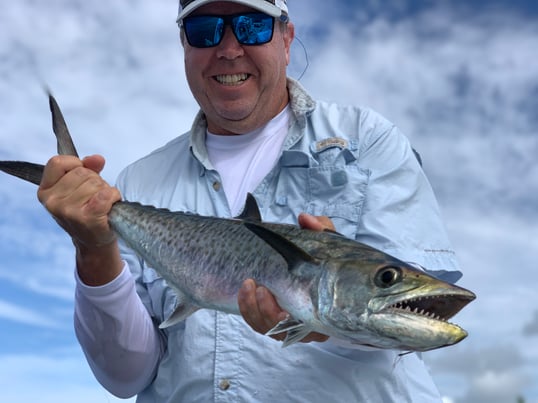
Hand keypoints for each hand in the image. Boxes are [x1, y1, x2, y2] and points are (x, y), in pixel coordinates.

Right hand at [37, 154, 122, 284]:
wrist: (94, 241)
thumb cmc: (87, 210)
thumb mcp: (80, 187)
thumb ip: (87, 168)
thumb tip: (97, 159)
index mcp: (45, 191)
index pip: (57, 162)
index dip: (75, 164)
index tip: (82, 175)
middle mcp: (53, 202)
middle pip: (82, 172)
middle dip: (95, 181)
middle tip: (94, 197)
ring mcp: (68, 211)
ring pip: (95, 183)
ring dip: (105, 190)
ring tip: (101, 204)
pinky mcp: (87, 218)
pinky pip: (105, 194)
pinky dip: (113, 197)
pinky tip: (110, 206)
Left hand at [237, 213, 334, 343]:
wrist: (304, 258)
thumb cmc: (320, 255)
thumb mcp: (325, 240)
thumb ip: (320, 229)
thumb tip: (306, 220)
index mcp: (327, 311)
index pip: (316, 327)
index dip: (300, 323)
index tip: (285, 308)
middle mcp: (307, 323)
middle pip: (286, 332)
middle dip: (270, 314)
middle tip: (263, 289)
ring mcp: (287, 323)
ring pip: (268, 328)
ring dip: (255, 309)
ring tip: (250, 284)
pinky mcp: (269, 317)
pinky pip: (256, 321)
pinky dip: (247, 306)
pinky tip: (245, 288)